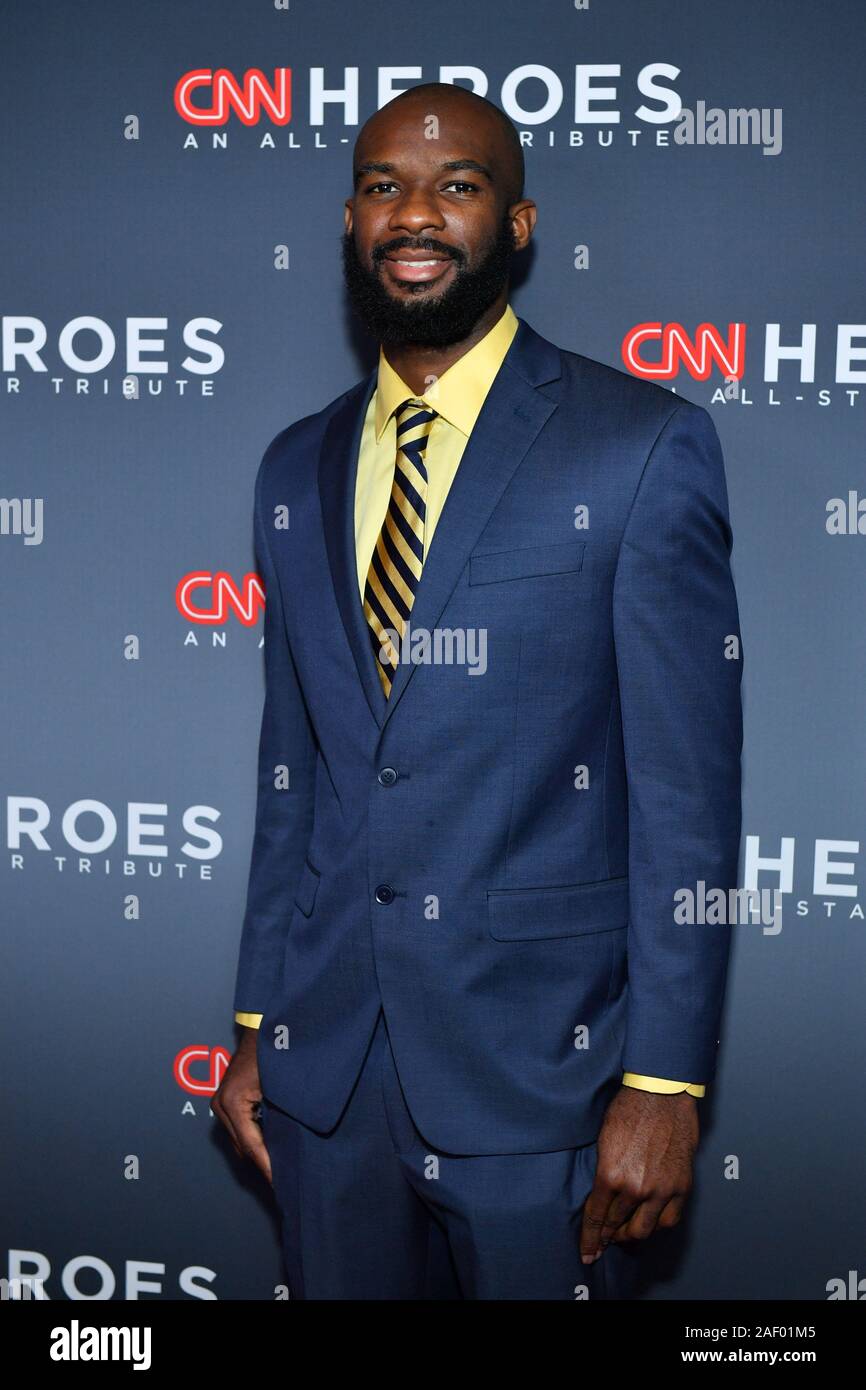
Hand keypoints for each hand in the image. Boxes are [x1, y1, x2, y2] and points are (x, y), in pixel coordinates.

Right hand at [212, 1027, 271, 1184]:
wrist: (264, 1026)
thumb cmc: (275, 1054)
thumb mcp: (281, 1088)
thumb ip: (282, 1118)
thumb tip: (291, 1149)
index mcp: (232, 1103)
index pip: (252, 1145)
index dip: (267, 1165)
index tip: (280, 1183)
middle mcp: (220, 1105)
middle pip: (243, 1146)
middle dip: (263, 1163)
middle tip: (283, 1181)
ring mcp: (220, 1103)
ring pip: (240, 1140)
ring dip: (258, 1152)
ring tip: (279, 1169)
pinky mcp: (225, 1101)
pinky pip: (240, 1128)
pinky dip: (254, 1138)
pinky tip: (271, 1148)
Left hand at [579, 1085, 697, 1262]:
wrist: (662, 1094)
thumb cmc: (629, 1109)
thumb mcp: (603, 1140)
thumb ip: (603, 1172)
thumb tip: (601, 1195)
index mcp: (610, 1175)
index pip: (596, 1218)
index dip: (590, 1239)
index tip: (587, 1253)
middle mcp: (635, 1188)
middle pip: (618, 1227)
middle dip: (608, 1238)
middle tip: (605, 1241)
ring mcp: (661, 1189)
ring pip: (644, 1230)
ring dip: (632, 1235)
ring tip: (626, 1232)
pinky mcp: (681, 1186)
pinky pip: (670, 1219)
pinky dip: (658, 1225)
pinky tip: (651, 1221)